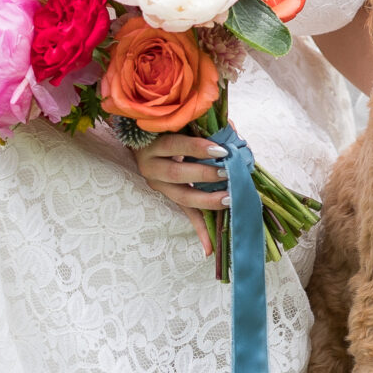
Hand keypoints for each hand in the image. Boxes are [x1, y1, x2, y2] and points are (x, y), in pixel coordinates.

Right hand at [137, 132, 226, 254]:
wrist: (142, 139)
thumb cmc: (168, 127)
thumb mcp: (180, 124)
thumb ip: (203, 125)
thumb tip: (231, 133)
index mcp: (153, 143)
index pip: (175, 145)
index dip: (197, 148)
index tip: (222, 149)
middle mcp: (151, 166)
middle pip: (177, 173)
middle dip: (205, 175)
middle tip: (228, 173)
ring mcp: (158, 185)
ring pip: (181, 197)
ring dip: (207, 201)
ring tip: (229, 199)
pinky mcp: (168, 197)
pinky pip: (185, 214)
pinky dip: (200, 231)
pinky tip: (210, 249)